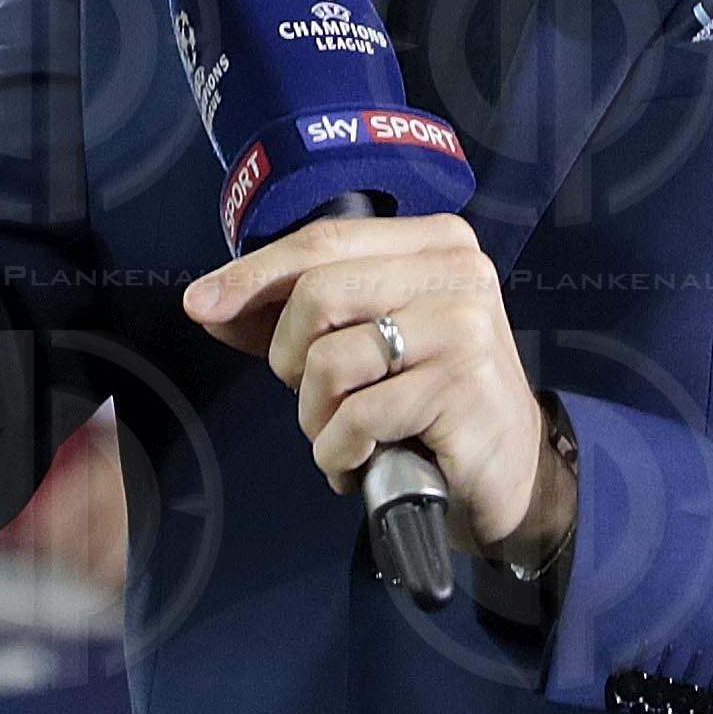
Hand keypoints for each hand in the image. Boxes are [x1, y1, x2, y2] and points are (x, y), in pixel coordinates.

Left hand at [182, 213, 570, 570]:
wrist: (510, 473)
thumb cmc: (427, 399)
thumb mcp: (364, 341)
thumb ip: (293, 316)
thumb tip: (207, 303)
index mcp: (432, 241)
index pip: (321, 241)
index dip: (252, 274)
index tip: (201, 304)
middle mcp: (457, 269)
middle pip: (317, 292)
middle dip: (288, 357)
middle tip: (309, 396)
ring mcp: (465, 325)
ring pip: (331, 359)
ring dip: (315, 415)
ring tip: (342, 436)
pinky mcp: (464, 386)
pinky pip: (357, 416)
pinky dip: (339, 451)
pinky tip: (360, 463)